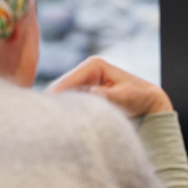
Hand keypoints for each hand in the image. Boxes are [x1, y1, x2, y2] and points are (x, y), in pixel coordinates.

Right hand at [45, 56, 172, 117]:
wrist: (146, 101)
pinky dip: (63, 109)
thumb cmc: (138, 96)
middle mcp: (85, 70)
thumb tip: (92, 92)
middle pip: (61, 86)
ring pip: (63, 94)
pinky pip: (68, 100)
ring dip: (57, 106)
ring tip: (46, 121)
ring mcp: (83, 80)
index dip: (57, 92)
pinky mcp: (83, 91)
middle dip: (53, 100)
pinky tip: (56, 121)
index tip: (47, 106)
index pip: (69, 79)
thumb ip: (109, 95)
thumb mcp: (125, 96)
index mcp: (94, 65)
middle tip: (41, 117)